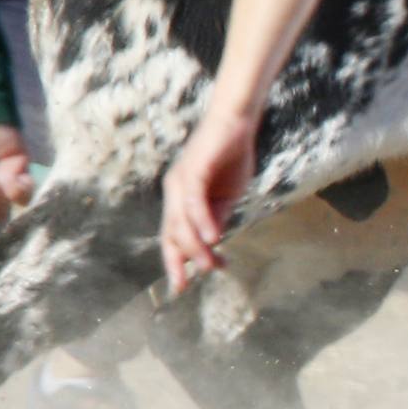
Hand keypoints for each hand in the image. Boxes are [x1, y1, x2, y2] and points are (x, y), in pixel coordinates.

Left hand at [160, 111, 258, 290]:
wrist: (236, 122)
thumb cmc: (231, 155)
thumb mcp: (226, 196)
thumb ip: (217, 217)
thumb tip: (212, 243)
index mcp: (180, 198)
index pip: (172, 236)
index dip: (175, 262)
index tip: (182, 286)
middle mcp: (174, 191)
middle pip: (170, 234)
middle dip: (179, 261)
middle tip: (190, 283)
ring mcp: (180, 182)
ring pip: (181, 223)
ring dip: (195, 247)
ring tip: (211, 265)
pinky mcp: (193, 172)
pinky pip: (194, 203)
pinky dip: (202, 222)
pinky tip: (213, 238)